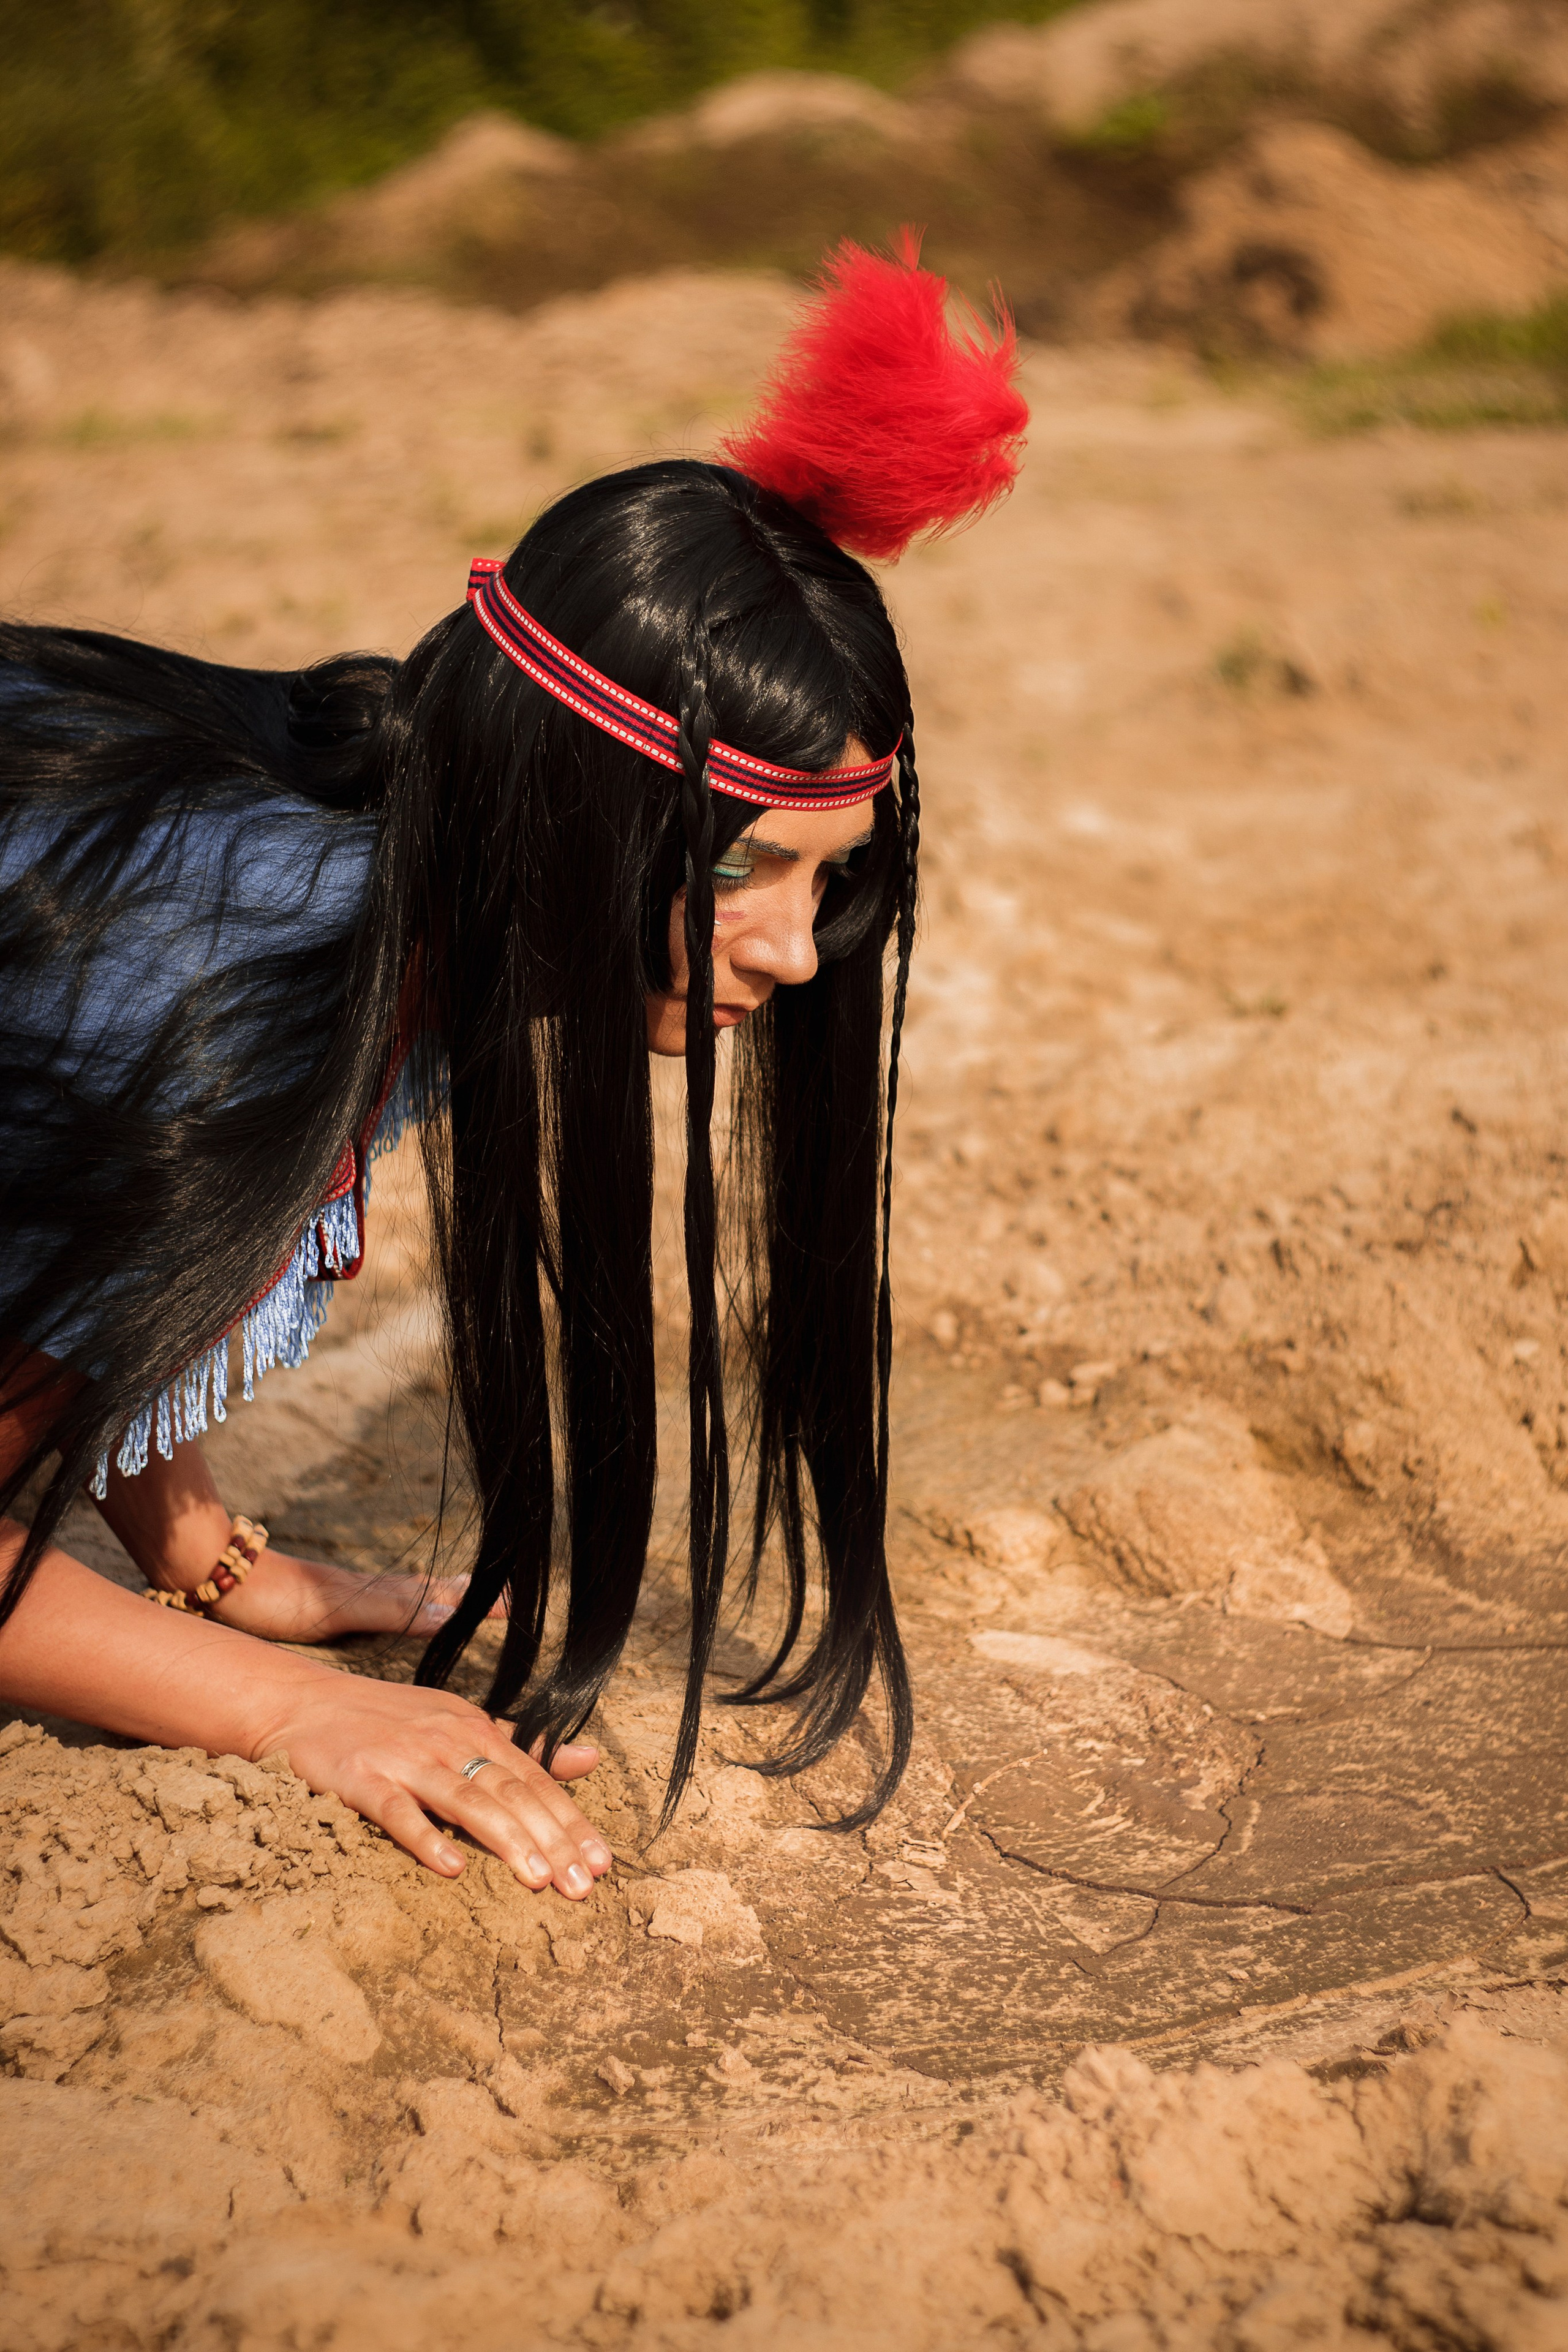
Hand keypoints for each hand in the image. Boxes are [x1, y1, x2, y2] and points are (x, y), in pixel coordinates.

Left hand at [205, 1547, 498, 1645]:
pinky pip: (386, 1600)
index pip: (441, 1596)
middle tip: (507, 1597)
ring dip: (443, 1595)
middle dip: (470, 1595)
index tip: (514, 1603)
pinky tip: (404, 1604)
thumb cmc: (277, 1597)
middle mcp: (373, 1591)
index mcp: (380, 1594)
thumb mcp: (339, 1607)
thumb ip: (393, 1610)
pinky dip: (409, 1600)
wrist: (223, 1576)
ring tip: (469, 1592)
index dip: (476, 1601)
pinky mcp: (332, 1600)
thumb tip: (450, 1613)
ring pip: (410, 1593)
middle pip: (432, 1590)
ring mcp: (354, 1594)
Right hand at [247, 1674, 611, 1898]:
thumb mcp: (462, 1720)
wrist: (305, 1703)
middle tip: (583, 1886)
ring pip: (466, 1801)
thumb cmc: (391, 1719)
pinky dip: (425, 1837)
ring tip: (538, 1881)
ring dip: (505, 1840)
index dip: (570, 1820)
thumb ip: (523, 1744)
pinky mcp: (363, 1779)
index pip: (534, 1780)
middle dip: (551, 1841)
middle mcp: (448, 1741)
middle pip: (510, 1794)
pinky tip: (451, 1867)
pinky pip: (398, 1811)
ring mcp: (405, 1760)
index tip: (603, 1863)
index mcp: (475, 1729)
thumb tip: (590, 1758)